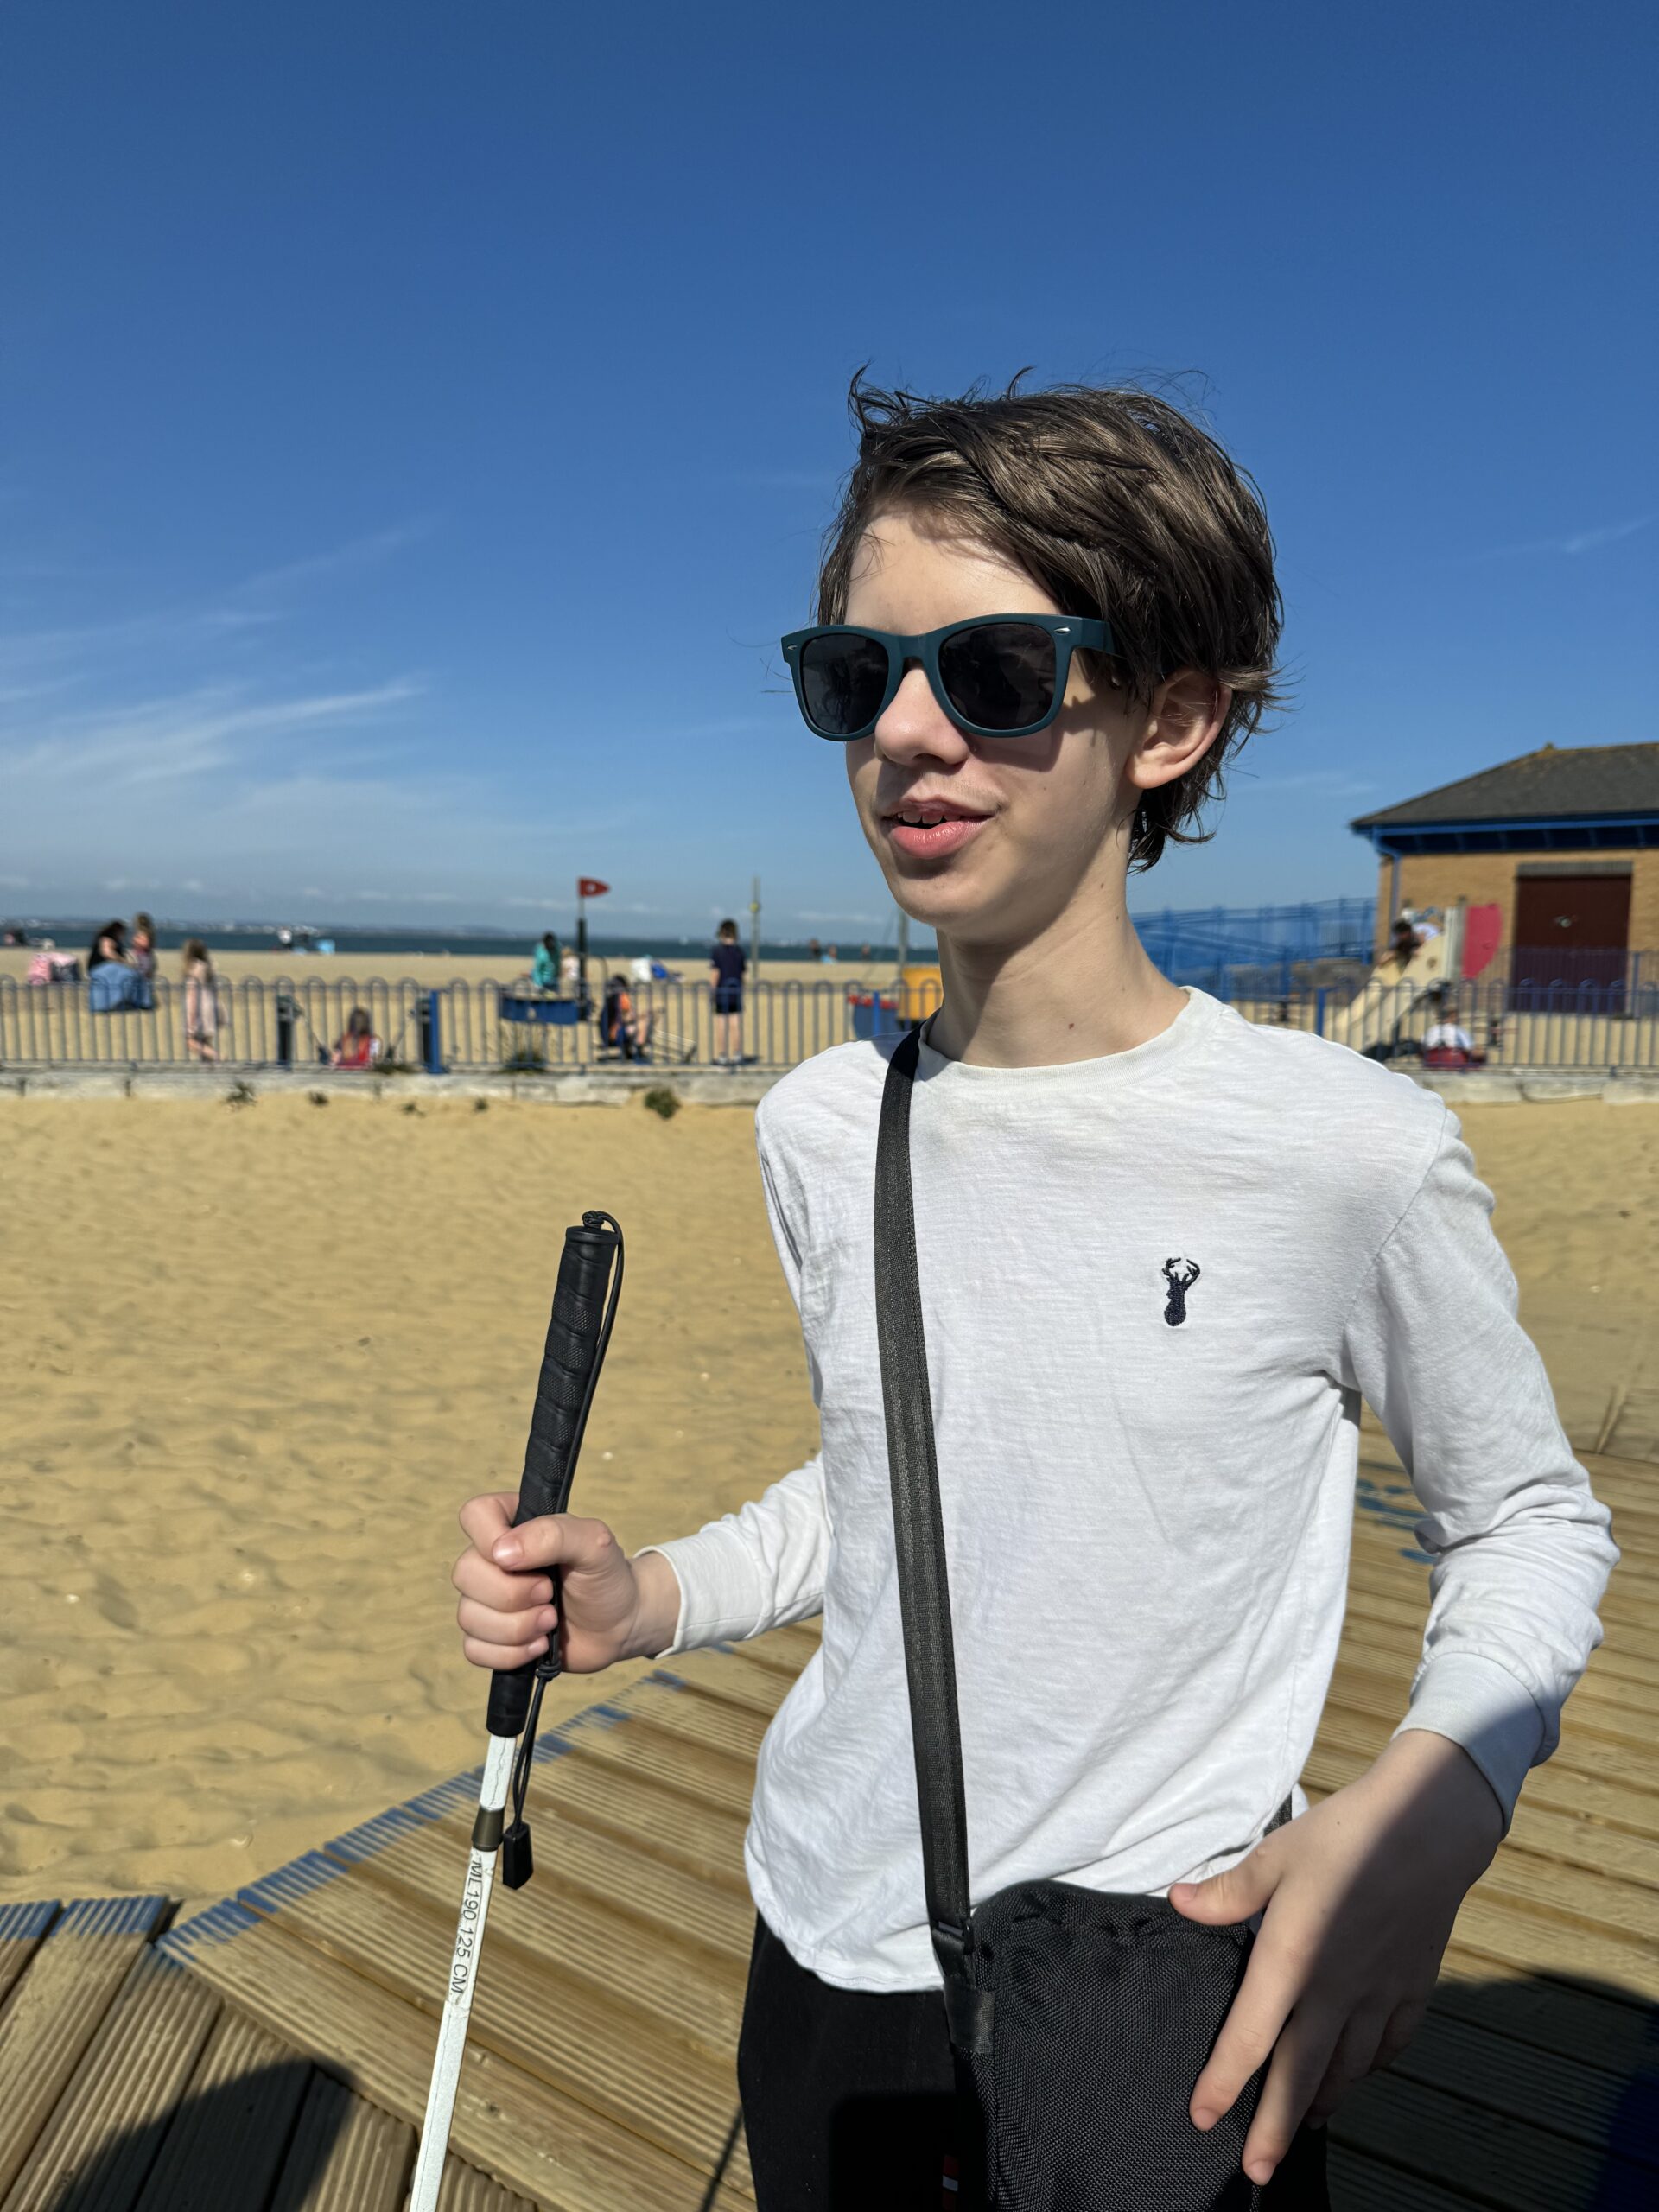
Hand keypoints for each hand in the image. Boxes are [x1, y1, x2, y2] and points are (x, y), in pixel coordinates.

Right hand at [452, 1491, 681, 1673]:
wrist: (620, 1624)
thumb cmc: (606, 1577)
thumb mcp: (594, 1544)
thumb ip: (553, 1535)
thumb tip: (501, 1553)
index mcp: (514, 1524)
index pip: (474, 1515)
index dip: (489, 1539)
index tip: (523, 1560)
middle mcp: (494, 1560)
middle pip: (464, 1573)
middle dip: (513, 1595)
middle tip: (550, 1594)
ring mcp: (488, 1600)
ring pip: (468, 1616)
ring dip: (516, 1628)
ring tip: (550, 1622)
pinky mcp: (491, 1638)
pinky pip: (474, 1650)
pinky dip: (510, 1654)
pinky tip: (538, 1645)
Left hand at [1168, 1731, 1504, 2185]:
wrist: (1427, 1828)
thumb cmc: (1344, 1835)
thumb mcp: (1275, 1855)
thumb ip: (1228, 1891)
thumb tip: (1178, 1902)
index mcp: (1292, 1957)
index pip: (1251, 2037)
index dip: (1225, 2082)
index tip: (1203, 2117)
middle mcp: (1335, 1989)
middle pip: (1301, 2075)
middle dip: (1275, 2128)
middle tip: (1257, 2170)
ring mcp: (1378, 1994)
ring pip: (1346, 2067)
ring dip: (1321, 2100)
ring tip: (1302, 2121)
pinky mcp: (1413, 1989)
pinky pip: (1388, 2045)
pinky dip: (1368, 2067)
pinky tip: (1356, 2073)